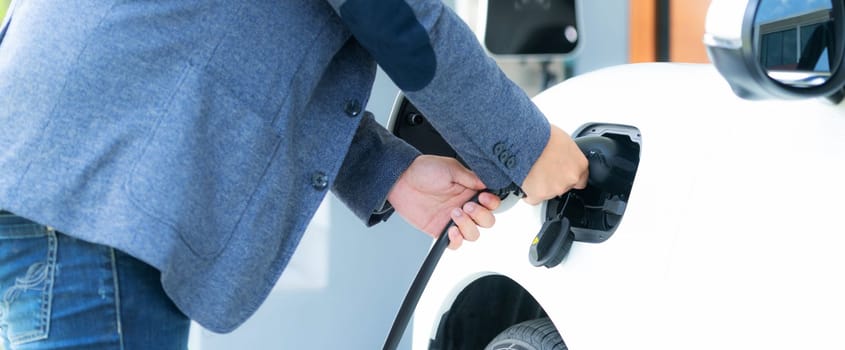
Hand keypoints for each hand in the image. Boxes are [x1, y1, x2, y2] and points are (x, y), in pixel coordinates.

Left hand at [387, 155, 501, 248]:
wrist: (400, 180)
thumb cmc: (423, 170)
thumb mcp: (450, 168)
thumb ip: (470, 177)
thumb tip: (487, 184)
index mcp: (470, 190)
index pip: (491, 203)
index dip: (492, 203)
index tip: (484, 198)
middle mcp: (464, 206)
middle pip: (486, 221)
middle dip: (480, 216)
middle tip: (467, 206)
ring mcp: (453, 220)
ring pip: (473, 234)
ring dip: (468, 226)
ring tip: (454, 214)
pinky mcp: (440, 230)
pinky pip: (455, 244)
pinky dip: (457, 241)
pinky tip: (451, 231)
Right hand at [521, 125, 588, 204]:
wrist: (524, 142)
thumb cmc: (542, 136)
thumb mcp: (563, 140)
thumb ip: (568, 154)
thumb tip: (563, 155)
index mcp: (579, 164)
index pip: (582, 178)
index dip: (569, 174)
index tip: (563, 172)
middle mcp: (570, 179)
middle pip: (564, 186)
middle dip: (555, 179)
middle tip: (545, 168)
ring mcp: (555, 189)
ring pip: (549, 192)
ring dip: (543, 185)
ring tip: (533, 170)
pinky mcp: (538, 195)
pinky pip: (533, 198)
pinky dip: (529, 192)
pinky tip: (526, 180)